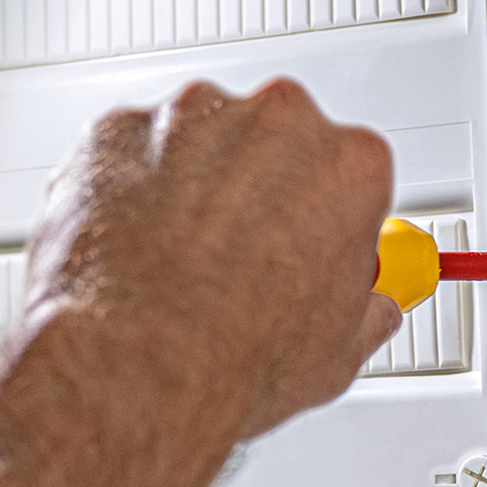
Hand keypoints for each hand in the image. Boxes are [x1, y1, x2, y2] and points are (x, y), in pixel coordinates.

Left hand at [23, 78, 400, 436]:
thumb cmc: (235, 354)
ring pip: (203, 138)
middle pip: (279, 139)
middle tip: (244, 256)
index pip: (352, 169)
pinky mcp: (119, 131)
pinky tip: (134, 247)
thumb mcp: (341, 349)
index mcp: (351, 164)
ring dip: (197, 183)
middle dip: (264, 188)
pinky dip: (131, 187)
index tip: (312, 243)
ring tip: (180, 259)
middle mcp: (277, 123)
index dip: (330, 213)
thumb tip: (366, 310)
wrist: (135, 368)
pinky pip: (133, 149)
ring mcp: (193, 118)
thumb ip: (364, 307)